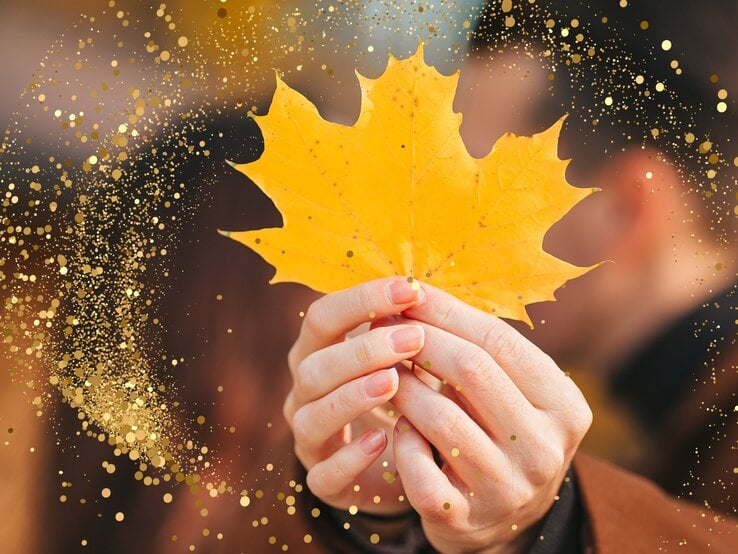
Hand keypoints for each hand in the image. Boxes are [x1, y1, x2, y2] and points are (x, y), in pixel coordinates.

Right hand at [283, 277, 425, 514]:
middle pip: (313, 366)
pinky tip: (382, 440)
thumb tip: (426, 292)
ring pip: (311, 415)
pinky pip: (324, 473)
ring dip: (351, 396)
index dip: (361, 301)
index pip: (323, 317)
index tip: (407, 289)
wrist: (404, 461)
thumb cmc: (405, 396)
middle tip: (413, 340)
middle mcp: (306, 393)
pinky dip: (350, 456)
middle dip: (362, 350)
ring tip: (393, 383)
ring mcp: (310, 438)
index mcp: (319, 353)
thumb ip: (409, 330)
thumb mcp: (406, 359)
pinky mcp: (323, 480)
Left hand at [390, 284, 592, 552]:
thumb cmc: (504, 435)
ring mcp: (507, 489)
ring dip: (403, 386)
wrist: (510, 520)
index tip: (410, 292)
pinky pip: (418, 471)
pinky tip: (397, 428)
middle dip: (421, 340)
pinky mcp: (466, 521)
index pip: (499, 340)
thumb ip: (483, 351)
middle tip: (386, 325)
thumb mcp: (515, 393)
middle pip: (471, 371)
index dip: (447, 311)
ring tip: (385, 370)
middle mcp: (544, 448)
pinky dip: (401, 443)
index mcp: (564, 406)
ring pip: (439, 418)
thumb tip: (419, 295)